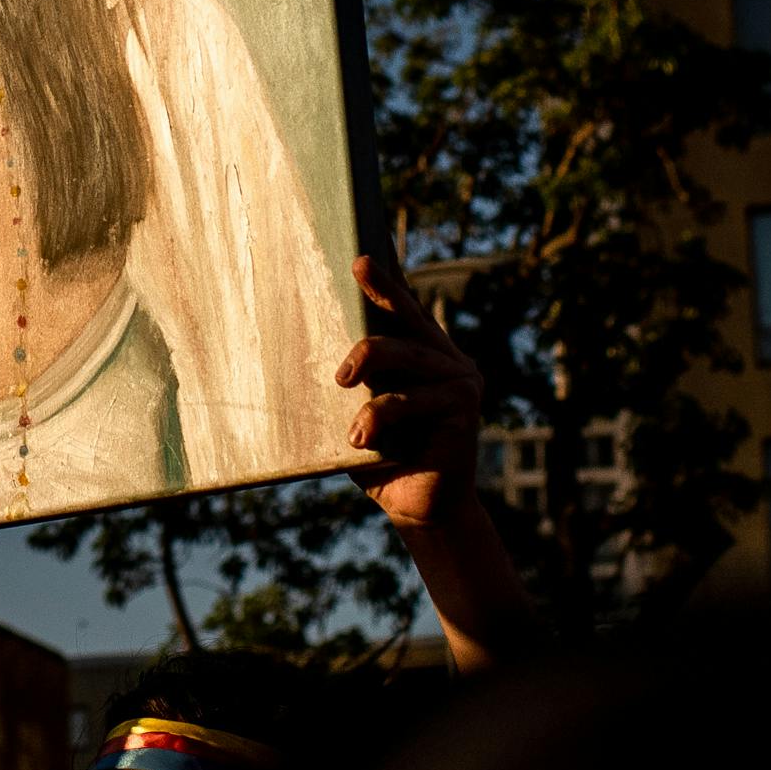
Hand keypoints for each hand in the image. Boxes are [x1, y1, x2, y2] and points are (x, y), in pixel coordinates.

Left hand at [339, 255, 484, 528]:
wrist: (421, 509)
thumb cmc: (384, 458)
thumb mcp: (360, 414)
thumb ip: (353, 386)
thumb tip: (305, 355)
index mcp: (424, 355)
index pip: (403, 309)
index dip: (383, 284)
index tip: (360, 260)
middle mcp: (448, 360)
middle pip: (404, 324)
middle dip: (369, 329)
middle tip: (339, 370)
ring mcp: (461, 381)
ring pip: (406, 358)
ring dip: (368, 384)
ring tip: (351, 427)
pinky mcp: (464, 408)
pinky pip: (413, 400)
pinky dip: (382, 417)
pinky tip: (363, 439)